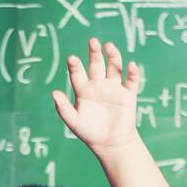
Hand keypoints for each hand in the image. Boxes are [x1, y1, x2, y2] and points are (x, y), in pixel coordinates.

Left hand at [51, 38, 141, 153]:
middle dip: (94, 52)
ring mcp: (114, 88)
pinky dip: (133, 72)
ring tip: (109, 46)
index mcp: (83, 90)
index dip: (75, 65)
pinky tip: (131, 65)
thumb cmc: (90, 133)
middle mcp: (98, 85)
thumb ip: (63, 109)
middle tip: (93, 41)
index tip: (72, 59)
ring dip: (113, 56)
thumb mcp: (74, 122)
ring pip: (114, 67)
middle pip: (96, 64)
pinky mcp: (128, 94)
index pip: (78, 73)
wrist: (110, 145)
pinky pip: (131, 80)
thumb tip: (53, 93)